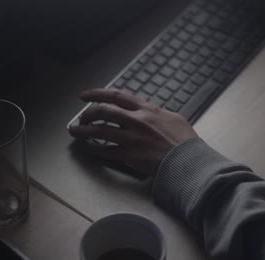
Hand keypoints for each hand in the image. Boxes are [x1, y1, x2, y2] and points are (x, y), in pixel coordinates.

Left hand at [68, 88, 198, 175]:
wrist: (189, 161)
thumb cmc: (185, 142)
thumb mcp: (173, 119)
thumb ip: (157, 114)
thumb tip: (150, 112)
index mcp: (147, 110)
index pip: (116, 96)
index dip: (97, 94)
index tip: (85, 96)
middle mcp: (136, 121)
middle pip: (103, 112)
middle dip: (88, 114)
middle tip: (81, 118)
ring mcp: (131, 139)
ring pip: (99, 131)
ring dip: (83, 131)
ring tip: (75, 132)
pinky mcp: (129, 156)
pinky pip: (105, 151)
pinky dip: (93, 149)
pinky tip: (87, 149)